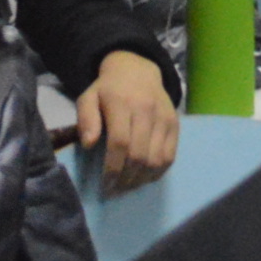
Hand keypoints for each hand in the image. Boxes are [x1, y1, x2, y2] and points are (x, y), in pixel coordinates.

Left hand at [77, 50, 177, 192]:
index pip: (120, 142)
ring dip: (141, 179)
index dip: (113, 168)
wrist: (138, 70)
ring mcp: (164, 117)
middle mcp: (146, 110)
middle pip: (139, 154)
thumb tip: (89, 144)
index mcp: (122, 103)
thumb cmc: (108, 90)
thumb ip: (86, 119)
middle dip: (126, 178)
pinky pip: (170, 156)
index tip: (105, 185)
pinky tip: (144, 178)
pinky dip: (157, 172)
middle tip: (115, 189)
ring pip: (156, 159)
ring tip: (128, 186)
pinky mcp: (175, 124)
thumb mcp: (88, 97)